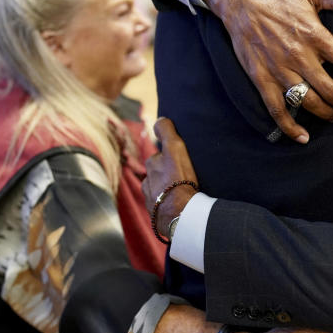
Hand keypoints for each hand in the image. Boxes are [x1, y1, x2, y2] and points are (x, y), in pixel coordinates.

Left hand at [142, 118, 197, 232]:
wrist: (180, 214)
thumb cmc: (179, 179)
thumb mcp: (175, 149)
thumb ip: (166, 131)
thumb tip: (159, 119)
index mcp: (152, 164)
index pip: (160, 154)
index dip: (170, 155)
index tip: (179, 158)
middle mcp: (147, 180)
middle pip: (159, 171)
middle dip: (167, 171)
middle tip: (184, 174)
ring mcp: (151, 198)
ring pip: (159, 188)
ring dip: (167, 188)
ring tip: (182, 191)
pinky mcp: (156, 213)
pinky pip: (161, 204)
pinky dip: (167, 202)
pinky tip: (179, 204)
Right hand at [194, 0, 332, 142]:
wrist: (242, 3)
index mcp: (314, 35)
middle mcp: (299, 56)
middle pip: (331, 89)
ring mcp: (279, 70)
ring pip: (309, 102)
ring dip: (327, 114)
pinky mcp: (262, 80)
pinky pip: (277, 109)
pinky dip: (290, 127)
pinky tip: (302, 137)